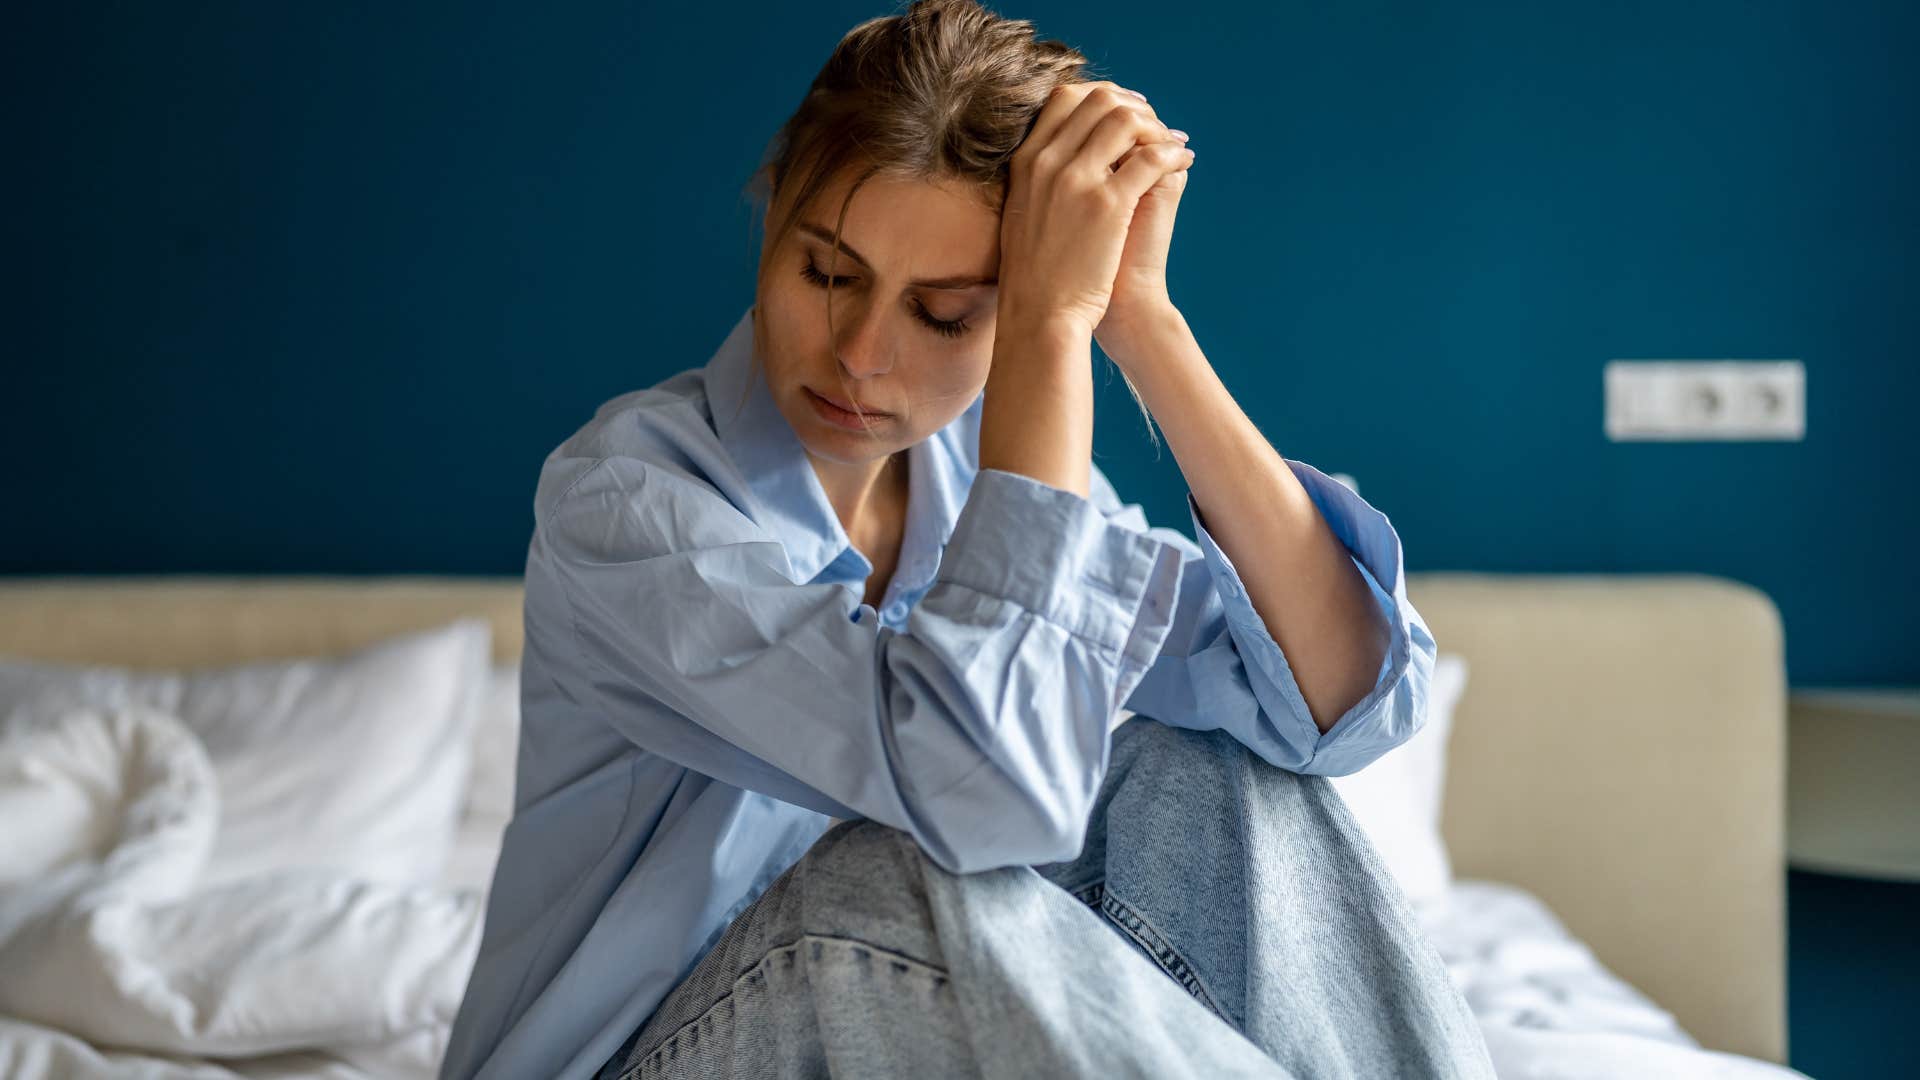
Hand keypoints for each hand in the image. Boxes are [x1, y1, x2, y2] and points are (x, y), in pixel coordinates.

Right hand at [997, 80, 1195, 343]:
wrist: (1041, 316)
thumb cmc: (1036, 275)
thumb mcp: (1023, 214)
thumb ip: (1040, 179)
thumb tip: (1066, 155)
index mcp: (1025, 162)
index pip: (1064, 98)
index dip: (1102, 95)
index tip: (1125, 110)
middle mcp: (1047, 162)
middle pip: (1098, 100)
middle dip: (1135, 105)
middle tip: (1156, 124)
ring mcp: (1077, 180)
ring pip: (1126, 120)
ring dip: (1156, 126)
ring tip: (1171, 144)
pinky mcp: (1107, 204)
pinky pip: (1152, 158)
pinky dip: (1174, 153)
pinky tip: (1184, 161)